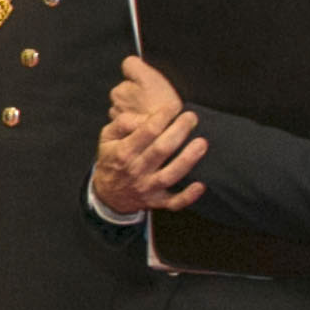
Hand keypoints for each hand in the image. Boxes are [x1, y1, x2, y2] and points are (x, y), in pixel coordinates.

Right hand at [92, 54, 205, 216]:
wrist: (107, 195)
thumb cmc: (112, 159)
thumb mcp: (107, 137)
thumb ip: (123, 122)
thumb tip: (148, 116)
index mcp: (123, 152)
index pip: (146, 131)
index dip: (162, 117)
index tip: (175, 106)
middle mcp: (135, 170)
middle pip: (161, 149)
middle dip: (179, 131)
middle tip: (192, 117)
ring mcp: (147, 187)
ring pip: (170, 175)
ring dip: (187, 159)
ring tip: (202, 143)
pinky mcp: (156, 201)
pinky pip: (173, 202)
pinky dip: (187, 196)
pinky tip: (200, 185)